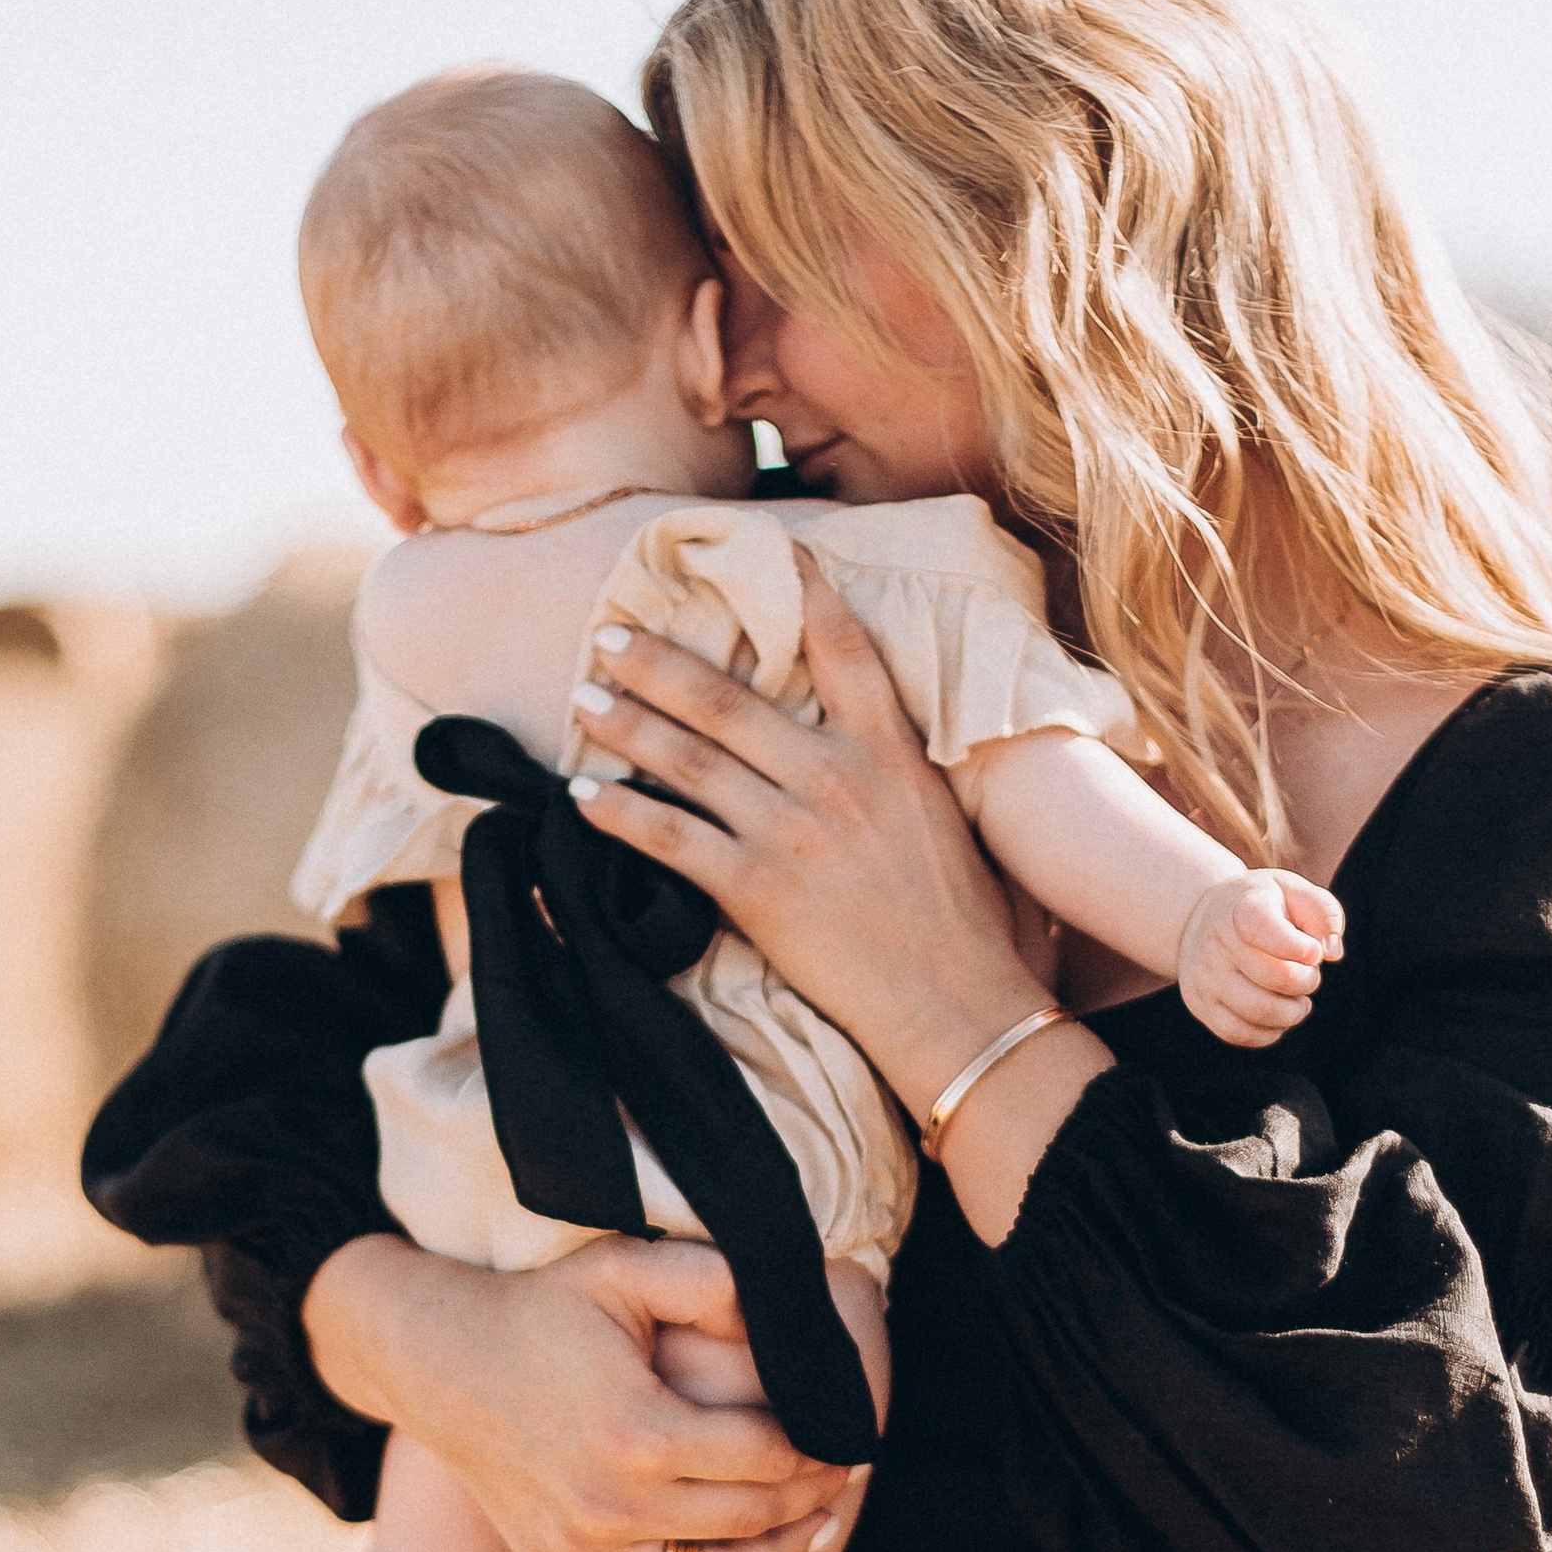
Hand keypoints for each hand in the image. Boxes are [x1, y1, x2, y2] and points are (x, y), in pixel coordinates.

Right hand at [306, 1235, 849, 1551]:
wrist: (440, 1365)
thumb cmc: (542, 1310)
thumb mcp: (621, 1270)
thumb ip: (711, 1280)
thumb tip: (783, 1311)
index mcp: (639, 1431)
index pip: (768, 1456)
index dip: (823, 1449)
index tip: (851, 1438)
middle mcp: (609, 1505)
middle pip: (749, 1522)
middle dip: (811, 1502)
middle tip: (844, 1482)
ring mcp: (579, 1551)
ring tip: (808, 1532)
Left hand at [566, 552, 1047, 1113]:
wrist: (959, 1006)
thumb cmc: (967, 922)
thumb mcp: (949, 817)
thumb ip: (900, 766)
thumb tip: (863, 732)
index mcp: (892, 753)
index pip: (844, 648)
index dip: (805, 589)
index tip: (772, 546)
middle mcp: (837, 779)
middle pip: (729, 701)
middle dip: (660, 662)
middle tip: (610, 633)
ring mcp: (792, 832)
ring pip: (688, 760)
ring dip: (627, 725)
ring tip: (584, 700)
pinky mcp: (757, 889)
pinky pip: (671, 839)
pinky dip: (621, 815)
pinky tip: (584, 799)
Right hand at [1175, 870, 1343, 1047]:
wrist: (1202, 918)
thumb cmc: (1262, 906)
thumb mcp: (1293, 890)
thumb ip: (1322, 912)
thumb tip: (1331, 953)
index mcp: (1240, 908)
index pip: (1260, 929)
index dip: (1296, 947)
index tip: (1313, 951)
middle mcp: (1214, 943)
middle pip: (1274, 978)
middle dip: (1307, 981)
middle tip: (1310, 974)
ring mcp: (1203, 977)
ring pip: (1259, 1012)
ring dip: (1292, 1012)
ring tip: (1298, 999)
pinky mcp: (1201, 1006)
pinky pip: (1240, 1033)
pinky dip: (1270, 1031)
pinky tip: (1278, 1013)